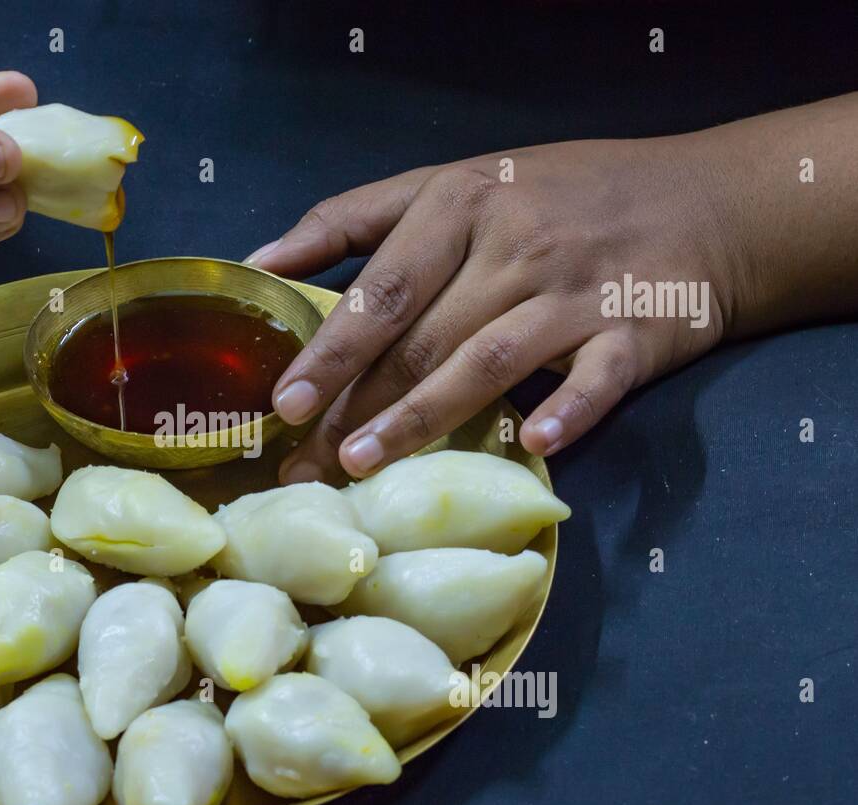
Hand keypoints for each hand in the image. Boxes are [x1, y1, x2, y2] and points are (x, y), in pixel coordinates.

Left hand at [247, 135, 740, 482]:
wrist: (701, 200)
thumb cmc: (554, 196)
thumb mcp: (454, 181)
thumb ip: (354, 218)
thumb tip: (260, 262)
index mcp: (463, 202)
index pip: (383, 287)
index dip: (329, 348)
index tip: (282, 402)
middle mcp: (515, 245)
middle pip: (422, 337)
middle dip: (354, 406)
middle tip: (304, 465)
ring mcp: (578, 290)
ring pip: (488, 362)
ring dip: (423, 418)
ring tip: (362, 467)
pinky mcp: (638, 331)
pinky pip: (597, 378)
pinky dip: (568, 410)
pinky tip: (531, 442)